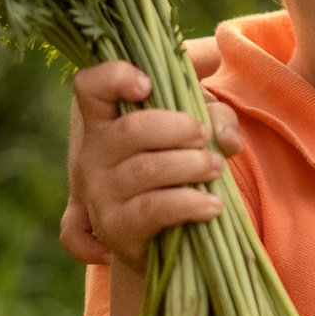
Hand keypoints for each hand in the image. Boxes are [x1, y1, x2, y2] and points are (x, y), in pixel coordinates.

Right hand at [60, 51, 241, 269]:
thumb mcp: (193, 129)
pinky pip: (153, 209)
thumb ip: (213, 112)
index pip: (90, 87)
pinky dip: (189, 204)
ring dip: (190, 165)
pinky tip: (213, 205)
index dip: (113, 77)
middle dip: (177, 128)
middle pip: (131, 130)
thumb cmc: (175, 167)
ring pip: (145, 170)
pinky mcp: (116, 228)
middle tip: (205, 135)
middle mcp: (91, 155)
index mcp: (103, 121)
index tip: (148, 84)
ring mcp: (99, 193)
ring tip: (216, 167)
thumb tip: (225, 133)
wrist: (160, 238)